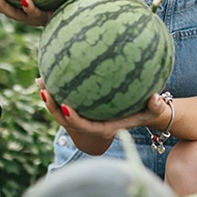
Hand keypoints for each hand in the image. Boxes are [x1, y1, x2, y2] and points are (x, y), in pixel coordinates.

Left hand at [37, 79, 171, 145]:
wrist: (146, 112)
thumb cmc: (151, 111)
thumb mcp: (156, 109)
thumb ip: (156, 105)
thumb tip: (155, 98)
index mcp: (105, 127)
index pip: (86, 126)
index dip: (73, 119)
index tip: (64, 106)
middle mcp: (93, 123)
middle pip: (67, 119)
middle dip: (53, 106)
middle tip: (44, 90)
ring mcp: (87, 115)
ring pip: (63, 109)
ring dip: (50, 97)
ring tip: (40, 79)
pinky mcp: (86, 107)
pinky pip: (69, 97)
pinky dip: (60, 87)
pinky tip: (53, 70)